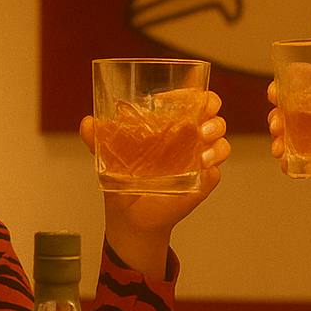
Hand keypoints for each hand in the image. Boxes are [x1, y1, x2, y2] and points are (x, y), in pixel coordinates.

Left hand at [80, 91, 229, 275]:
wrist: (129, 217)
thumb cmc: (125, 181)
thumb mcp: (109, 157)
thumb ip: (98, 139)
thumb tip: (88, 122)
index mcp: (173, 127)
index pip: (193, 101)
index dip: (193, 93)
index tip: (176, 97)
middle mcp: (190, 141)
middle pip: (215, 117)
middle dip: (213, 114)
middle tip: (201, 123)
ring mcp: (198, 162)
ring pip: (222, 143)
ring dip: (217, 143)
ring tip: (202, 151)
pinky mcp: (202, 184)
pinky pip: (215, 173)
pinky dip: (212, 169)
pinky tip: (202, 167)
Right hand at [266, 82, 310, 219]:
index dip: (301, 79)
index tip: (284, 79)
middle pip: (299, 109)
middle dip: (280, 108)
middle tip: (277, 115)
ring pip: (294, 135)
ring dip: (279, 135)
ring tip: (279, 143)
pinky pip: (301, 164)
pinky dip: (288, 164)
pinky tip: (286, 165)